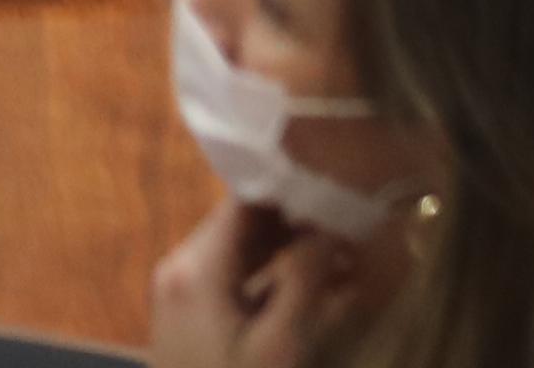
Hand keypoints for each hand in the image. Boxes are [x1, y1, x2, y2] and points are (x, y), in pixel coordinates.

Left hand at [154, 202, 365, 367]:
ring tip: (347, 250)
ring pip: (240, 250)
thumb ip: (304, 281)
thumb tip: (330, 226)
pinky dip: (272, 275)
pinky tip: (318, 285)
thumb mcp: (280, 345)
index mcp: (196, 267)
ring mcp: (180, 291)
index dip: (292, 190)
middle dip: (298, 220)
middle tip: (353, 220)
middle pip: (243, 223)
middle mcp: (180, 267)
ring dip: (289, 248)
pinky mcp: (188, 315)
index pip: (245, 202)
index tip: (339, 187)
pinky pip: (234, 278)